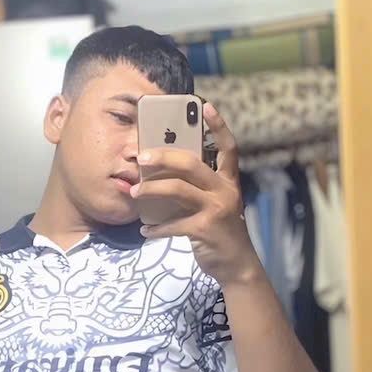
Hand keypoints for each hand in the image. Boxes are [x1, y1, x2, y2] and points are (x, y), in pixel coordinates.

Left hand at [132, 102, 260, 286]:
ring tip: (134, 193)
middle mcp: (225, 190)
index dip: (219, 126)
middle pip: (192, 164)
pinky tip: (145, 230)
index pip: (229, 147)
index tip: (205, 106)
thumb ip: (198, 189)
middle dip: (163, 156)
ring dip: (151, 191)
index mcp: (228, 181)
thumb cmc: (220, 232)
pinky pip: (173, 223)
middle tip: (140, 157)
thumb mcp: (216, 205)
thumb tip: (164, 177)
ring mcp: (216, 209)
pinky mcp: (205, 229)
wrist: (237, 266)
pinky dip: (155, 228)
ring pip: (178, 190)